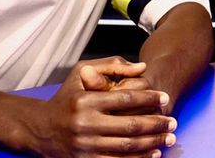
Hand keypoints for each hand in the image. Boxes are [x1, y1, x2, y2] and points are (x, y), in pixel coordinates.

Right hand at [29, 57, 177, 157]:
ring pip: (128, 147)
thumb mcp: (81, 73)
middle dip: (156, 124)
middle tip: (173, 122)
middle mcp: (86, 124)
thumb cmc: (66, 98)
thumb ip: (112, 66)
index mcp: (86, 101)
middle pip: (131, 126)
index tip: (165, 98)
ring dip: (153, 143)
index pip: (125, 99)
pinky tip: (152, 154)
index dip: (149, 98)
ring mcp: (86, 146)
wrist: (41, 129)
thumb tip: (142, 67)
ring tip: (169, 138)